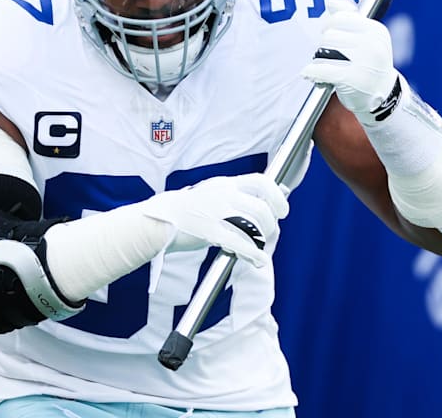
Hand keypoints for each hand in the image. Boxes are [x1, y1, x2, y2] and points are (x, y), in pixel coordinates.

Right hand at [138, 172, 288, 266]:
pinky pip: (239, 243)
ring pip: (252, 225)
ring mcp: (216, 212)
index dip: (276, 196)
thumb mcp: (215, 193)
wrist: (159, 219)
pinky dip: (253, 253)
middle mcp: (223, 194)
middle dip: (270, 224)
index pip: (261, 181)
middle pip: (261, 207)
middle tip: (268, 233)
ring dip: (262, 240)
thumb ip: (240, 194)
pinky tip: (258, 260)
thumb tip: (274, 192)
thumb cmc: (190, 209)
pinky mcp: (210, 231)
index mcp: (225, 184)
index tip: (282, 210)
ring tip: (259, 248)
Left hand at [300, 10, 399, 123]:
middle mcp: (373, 44)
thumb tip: (331, 3)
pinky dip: (312, 71)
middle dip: (323, 45)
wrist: (383, 95)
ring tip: (323, 66)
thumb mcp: (367, 39)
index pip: (340, 18)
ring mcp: (364, 62)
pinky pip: (322, 69)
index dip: (328, 26)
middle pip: (329, 35)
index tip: (328, 36)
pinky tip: (309, 73)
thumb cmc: (370, 64)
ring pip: (324, 50)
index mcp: (376, 31)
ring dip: (318, 59)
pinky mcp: (353, 79)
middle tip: (327, 55)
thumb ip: (350, 19)